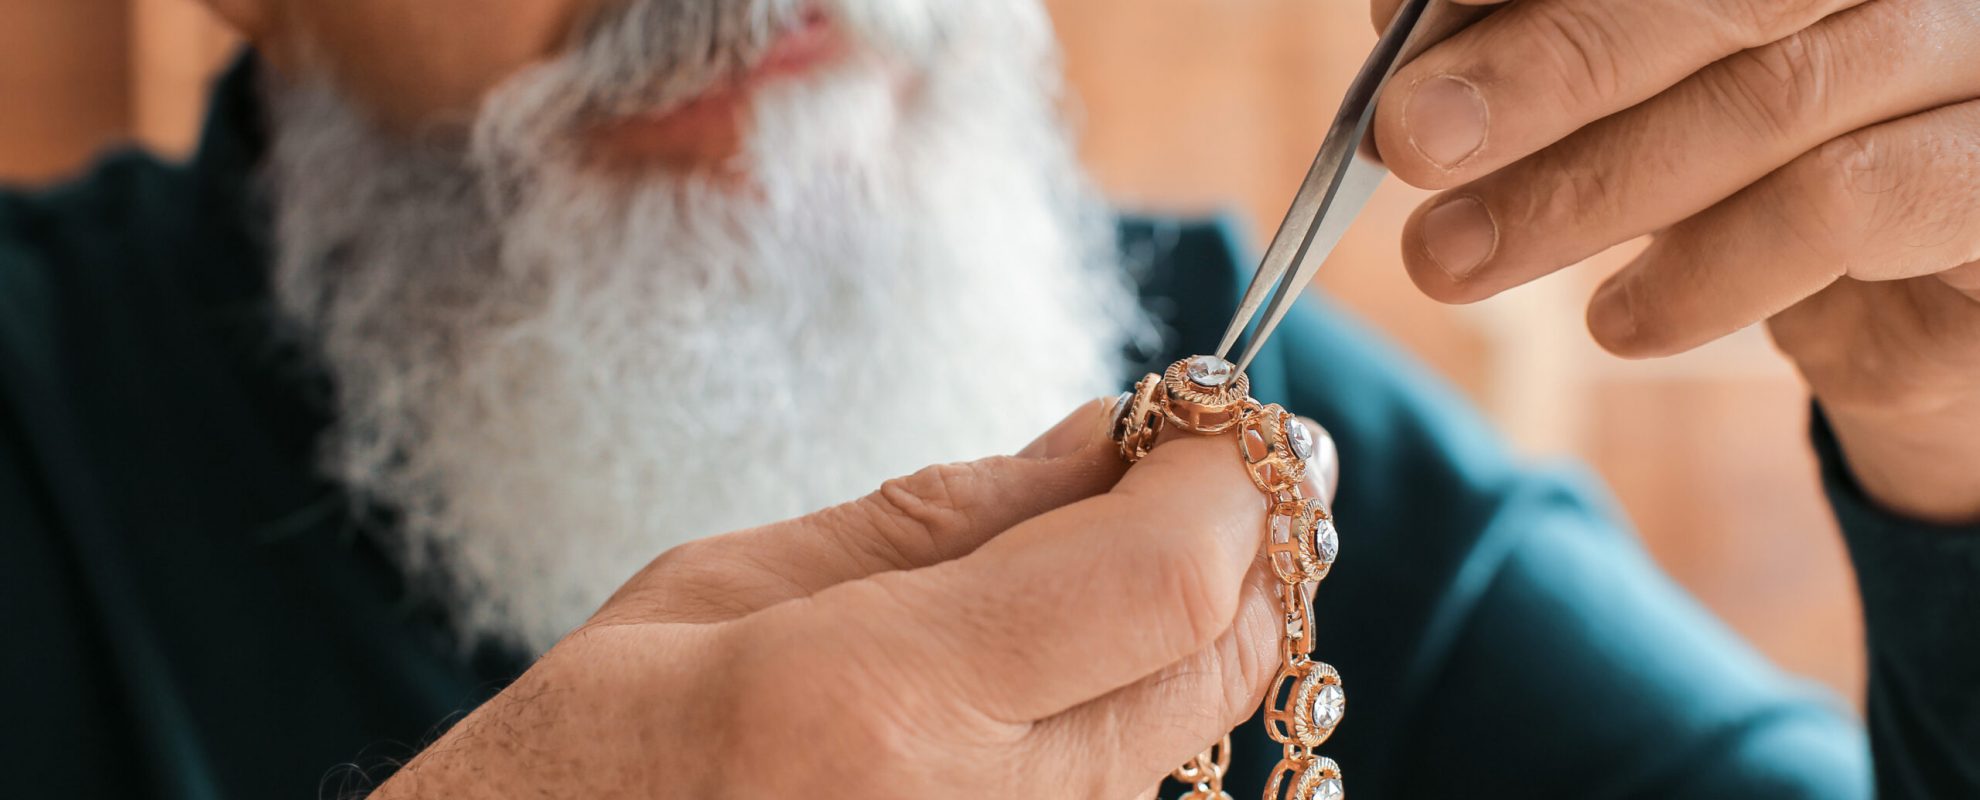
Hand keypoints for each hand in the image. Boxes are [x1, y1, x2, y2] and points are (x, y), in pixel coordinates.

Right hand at [370, 400, 1340, 797]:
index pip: (1158, 579)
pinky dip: (1133, 695)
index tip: (1219, 414)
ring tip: (1117, 538)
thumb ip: (938, 518)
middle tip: (1201, 458)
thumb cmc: (584, 757)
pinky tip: (1071, 642)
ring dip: (1190, 617)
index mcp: (886, 704)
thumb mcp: (727, 587)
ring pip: (1182, 729)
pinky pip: (1117, 788)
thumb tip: (1100, 441)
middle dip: (1238, 541)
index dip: (1225, 481)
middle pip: (1211, 662)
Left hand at [1370, 0, 1979, 519]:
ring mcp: (1978, 53)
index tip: (1397, 25)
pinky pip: (1846, 204)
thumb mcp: (1646, 99)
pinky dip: (1706, 270)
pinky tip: (1613, 324)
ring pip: (1771, 101)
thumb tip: (1404, 36)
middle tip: (1410, 139)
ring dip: (1583, 190)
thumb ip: (1549, 50)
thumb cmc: (1763, 171)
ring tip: (1453, 259)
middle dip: (1542, 68)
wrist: (1931, 303)